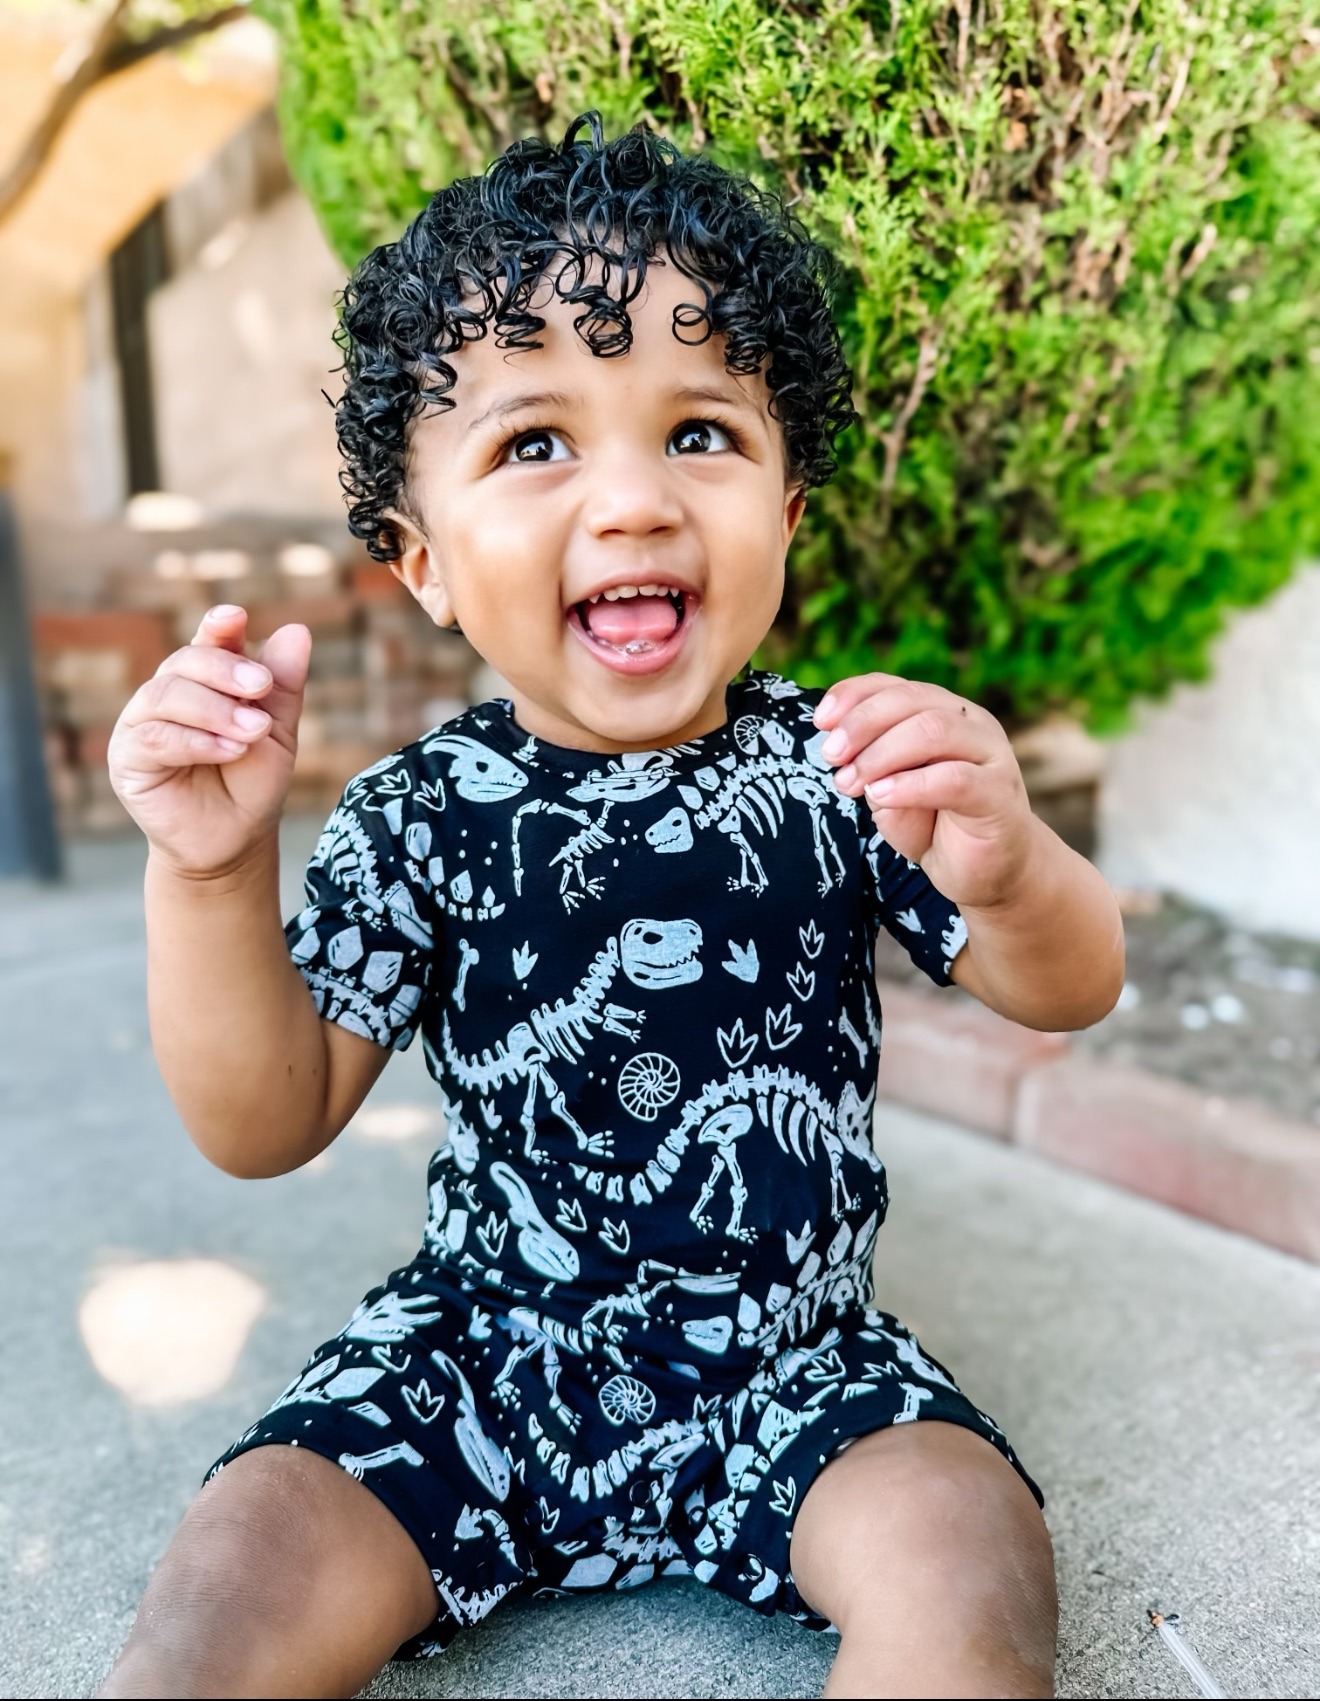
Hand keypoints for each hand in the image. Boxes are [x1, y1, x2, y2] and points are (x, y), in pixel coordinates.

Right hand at [108, 604, 311, 877]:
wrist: (236, 839)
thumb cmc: (253, 783)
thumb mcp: (277, 732)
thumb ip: (282, 687)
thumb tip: (297, 630)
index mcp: (204, 681)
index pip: (207, 642)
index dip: (218, 627)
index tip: (236, 618)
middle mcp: (168, 694)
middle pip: (185, 662)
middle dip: (226, 670)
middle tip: (261, 687)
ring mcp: (143, 723)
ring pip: (166, 695)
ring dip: (215, 709)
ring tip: (254, 730)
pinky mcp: (129, 758)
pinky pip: (156, 737)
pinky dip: (197, 740)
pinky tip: (230, 750)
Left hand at [813, 673, 1033, 910]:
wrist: (989, 872)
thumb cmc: (935, 827)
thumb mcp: (889, 796)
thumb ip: (873, 771)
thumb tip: (847, 755)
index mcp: (943, 713)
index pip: (895, 686)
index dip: (853, 695)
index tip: (819, 721)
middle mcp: (971, 723)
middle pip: (911, 700)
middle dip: (862, 724)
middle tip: (832, 756)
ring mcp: (990, 755)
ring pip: (932, 730)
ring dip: (881, 754)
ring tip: (850, 782)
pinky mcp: (999, 794)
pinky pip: (954, 779)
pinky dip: (910, 785)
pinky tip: (880, 796)